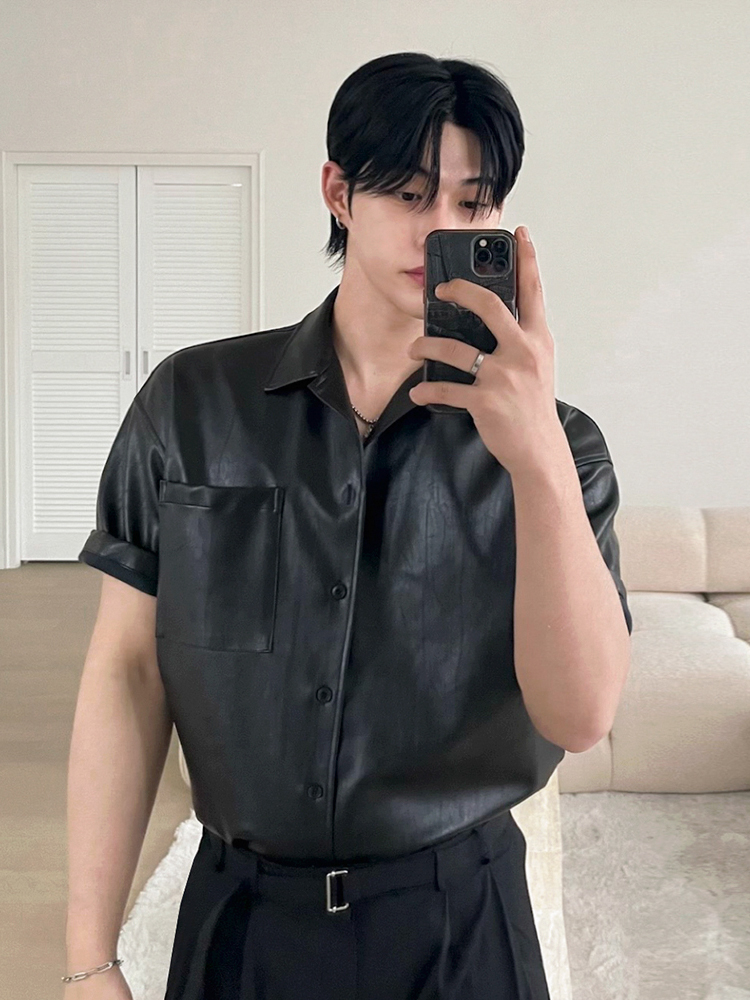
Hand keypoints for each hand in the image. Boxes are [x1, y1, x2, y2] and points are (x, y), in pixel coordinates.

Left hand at [407, 226, 566, 476]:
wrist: (539, 451)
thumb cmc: (533, 408)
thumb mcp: (537, 367)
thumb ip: (520, 340)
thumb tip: (492, 319)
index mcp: (538, 339)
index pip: (533, 291)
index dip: (527, 259)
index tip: (520, 233)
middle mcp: (523, 352)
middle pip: (488, 305)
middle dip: (459, 291)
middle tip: (440, 289)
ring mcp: (504, 376)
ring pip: (455, 348)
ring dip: (426, 346)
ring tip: (414, 348)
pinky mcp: (485, 400)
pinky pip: (446, 388)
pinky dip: (427, 391)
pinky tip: (418, 393)